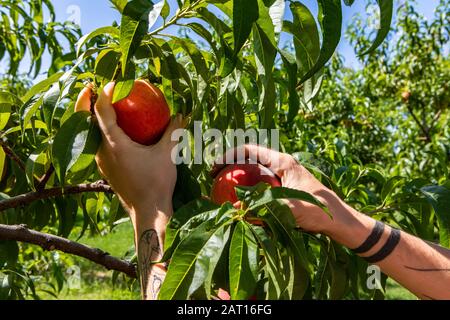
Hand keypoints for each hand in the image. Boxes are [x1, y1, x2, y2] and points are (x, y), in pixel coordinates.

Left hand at [75, 83, 183, 225]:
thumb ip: (173, 132)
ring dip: (91, 117)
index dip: (103, 93)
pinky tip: (113, 130)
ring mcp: (101, 162)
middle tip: (91, 87)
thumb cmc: (157, 182)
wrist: (148, 211)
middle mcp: (102, 151)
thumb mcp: (167, 154)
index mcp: (114, 144)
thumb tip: (180, 115)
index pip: (101, 111)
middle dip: (85, 102)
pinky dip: (99, 132)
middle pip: (84, 121)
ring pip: (88, 134)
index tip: (111, 82)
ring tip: (100, 105)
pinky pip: (96, 144)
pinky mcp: (105, 169)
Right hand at [212, 144, 338, 233]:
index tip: (215, 167)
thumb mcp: (288, 206)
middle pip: (249, 160)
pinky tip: (240, 203)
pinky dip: (247, 192)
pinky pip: (260, 187)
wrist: (338, 220)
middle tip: (214, 179)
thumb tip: (234, 208)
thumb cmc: (318, 209)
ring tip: (221, 190)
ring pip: (253, 173)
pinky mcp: (283, 189)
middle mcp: (281, 166)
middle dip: (230, 166)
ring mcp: (282, 177)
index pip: (249, 150)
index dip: (229, 155)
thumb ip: (262, 205)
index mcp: (282, 161)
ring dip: (238, 179)